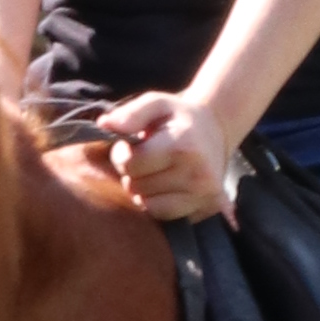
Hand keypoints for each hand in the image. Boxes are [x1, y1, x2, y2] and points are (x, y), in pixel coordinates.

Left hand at [95, 90, 236, 223]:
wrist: (215, 131)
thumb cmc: (178, 118)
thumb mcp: (157, 104)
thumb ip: (131, 114)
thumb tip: (104, 125)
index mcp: (183, 145)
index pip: (131, 164)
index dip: (121, 155)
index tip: (131, 145)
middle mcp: (197, 174)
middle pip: (136, 187)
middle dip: (133, 173)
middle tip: (145, 158)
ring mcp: (204, 195)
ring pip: (147, 205)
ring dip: (143, 190)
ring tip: (155, 171)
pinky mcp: (205, 210)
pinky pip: (163, 216)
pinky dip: (157, 203)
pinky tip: (165, 187)